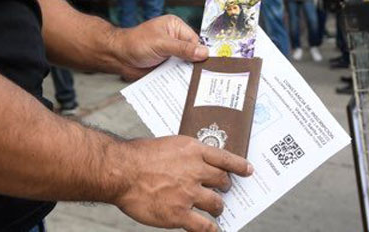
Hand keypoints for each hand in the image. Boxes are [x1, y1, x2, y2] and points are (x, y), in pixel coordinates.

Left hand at [110, 14, 207, 80]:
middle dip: (195, 65)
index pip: (195, 40)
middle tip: (204, 78)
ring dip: (187, 74)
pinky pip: (177, 73)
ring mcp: (171, 54)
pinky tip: (185, 87)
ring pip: (186, 65)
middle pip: (193, 53)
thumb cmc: (135, 43)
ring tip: (196, 85)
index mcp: (175, 27)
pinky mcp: (166, 66)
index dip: (200, 53)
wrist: (118, 57)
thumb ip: (182, 49)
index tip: (207, 65)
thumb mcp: (161, 44)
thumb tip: (204, 52)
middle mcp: (175, 39)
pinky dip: (180, 79)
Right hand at [111, 136, 252, 231]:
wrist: (120, 171)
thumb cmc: (137, 155)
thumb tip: (192, 163)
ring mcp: (188, 193)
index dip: (238, 165)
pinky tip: (212, 230)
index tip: (248, 170)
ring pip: (215, 203)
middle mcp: (195, 170)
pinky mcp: (179, 213)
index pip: (224, 158)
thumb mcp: (166, 145)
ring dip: (217, 207)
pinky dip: (210, 229)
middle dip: (224, 187)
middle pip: (222, 181)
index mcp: (192, 150)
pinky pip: (203, 226)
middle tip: (222, 190)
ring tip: (215, 209)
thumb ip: (183, 155)